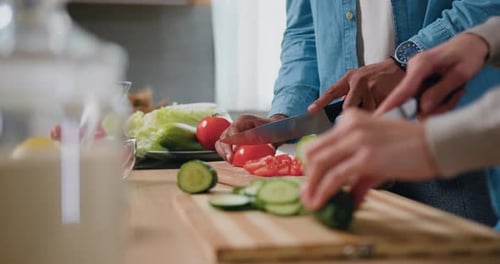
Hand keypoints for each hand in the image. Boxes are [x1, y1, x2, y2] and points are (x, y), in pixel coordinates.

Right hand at [214, 114, 286, 161]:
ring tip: (232, 161)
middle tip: (231, 160)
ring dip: (224, 154)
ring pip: (220, 144)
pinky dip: (226, 155)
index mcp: (243, 120)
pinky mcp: (231, 141)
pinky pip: (224, 149)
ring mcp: (232, 133)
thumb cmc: (273, 129)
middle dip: (225, 150)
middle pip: (223, 137)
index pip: (233, 130)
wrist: (275, 130)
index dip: (231, 141)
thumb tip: (246, 144)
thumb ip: (257, 136)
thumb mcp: (268, 131)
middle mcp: (235, 126)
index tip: (233, 152)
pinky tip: (233, 161)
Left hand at [300, 109, 438, 210]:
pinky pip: (334, 177)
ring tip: (311, 203)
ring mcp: (356, 140)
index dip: (311, 166)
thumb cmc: (413, 147)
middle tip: (307, 194)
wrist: (438, 142)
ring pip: (320, 165)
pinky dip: (323, 192)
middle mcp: (349, 126)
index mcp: (351, 120)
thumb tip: (349, 197)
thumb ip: (360, 175)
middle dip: (308, 177)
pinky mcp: (365, 157)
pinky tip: (320, 202)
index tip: (310, 182)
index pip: (320, 143)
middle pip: (314, 154)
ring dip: (311, 187)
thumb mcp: (379, 154)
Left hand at [308, 59, 404, 112]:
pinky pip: (377, 111)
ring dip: (370, 115)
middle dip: (351, 117)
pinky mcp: (384, 93)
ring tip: (378, 106)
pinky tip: (385, 105)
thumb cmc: (378, 77)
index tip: (311, 110)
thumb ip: (350, 94)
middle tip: (356, 121)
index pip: (331, 91)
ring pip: (364, 112)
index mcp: (349, 78)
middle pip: (348, 108)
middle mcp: (358, 81)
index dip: (320, 102)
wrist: (400, 66)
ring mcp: (371, 87)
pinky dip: (380, 113)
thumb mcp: (360, 80)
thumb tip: (340, 116)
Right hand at [376, 33, 489, 116]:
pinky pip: (424, 100)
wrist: (470, 44)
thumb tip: (423, 109)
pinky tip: (451, 91)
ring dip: (441, 103)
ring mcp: (414, 77)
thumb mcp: (461, 74)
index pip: (403, 89)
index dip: (391, 104)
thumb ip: (440, 91)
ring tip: (457, 90)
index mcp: (421, 65)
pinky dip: (440, 101)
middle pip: (413, 101)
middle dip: (436, 106)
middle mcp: (412, 71)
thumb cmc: (468, 55)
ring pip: (421, 103)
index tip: (378, 117)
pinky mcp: (418, 83)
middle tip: (458, 93)